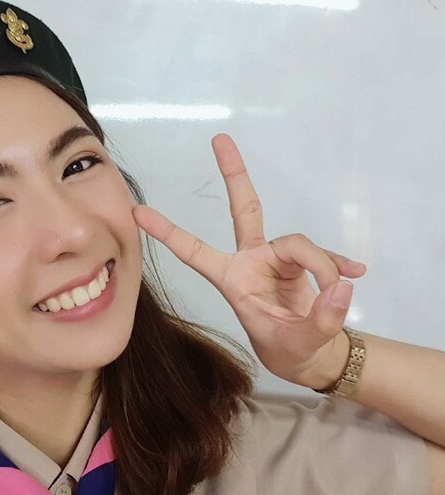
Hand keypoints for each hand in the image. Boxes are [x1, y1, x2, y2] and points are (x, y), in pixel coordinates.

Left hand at [131, 134, 366, 385]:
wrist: (309, 356)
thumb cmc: (287, 349)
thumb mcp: (299, 346)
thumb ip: (321, 320)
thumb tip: (343, 285)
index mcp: (233, 280)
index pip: (194, 252)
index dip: (168, 233)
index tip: (138, 213)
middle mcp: (252, 260)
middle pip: (245, 209)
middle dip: (235, 175)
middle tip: (220, 139)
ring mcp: (277, 257)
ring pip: (299, 243)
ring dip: (323, 267)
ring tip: (337, 296)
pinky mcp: (302, 259)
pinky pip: (323, 255)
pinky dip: (338, 264)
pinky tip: (355, 273)